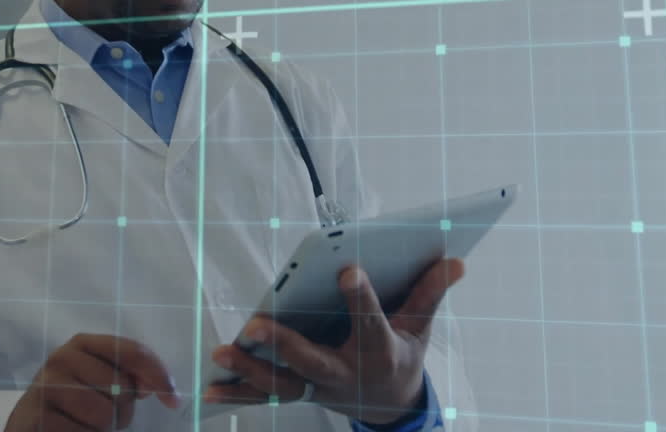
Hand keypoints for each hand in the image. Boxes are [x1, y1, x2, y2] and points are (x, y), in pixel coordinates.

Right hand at [5, 334, 179, 431]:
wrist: (30, 424)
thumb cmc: (74, 402)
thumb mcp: (101, 380)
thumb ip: (129, 376)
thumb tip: (160, 387)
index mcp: (82, 343)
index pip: (133, 351)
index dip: (158, 375)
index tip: (173, 399)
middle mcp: (61, 358)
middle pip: (122, 388)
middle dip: (124, 410)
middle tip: (107, 417)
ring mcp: (46, 387)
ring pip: (105, 414)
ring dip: (105, 429)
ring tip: (88, 425)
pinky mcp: (36, 417)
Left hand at [203, 257, 465, 425]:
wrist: (390, 404)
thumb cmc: (401, 353)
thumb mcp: (420, 328)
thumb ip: (429, 293)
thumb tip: (455, 261)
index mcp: (379, 352)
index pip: (369, 322)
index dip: (360, 297)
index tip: (348, 269)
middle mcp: (345, 373)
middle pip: (311, 361)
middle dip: (283, 346)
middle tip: (255, 324)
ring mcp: (318, 387)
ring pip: (281, 384)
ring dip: (249, 370)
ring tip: (221, 353)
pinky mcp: (300, 393)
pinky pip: (266, 397)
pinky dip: (239, 392)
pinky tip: (210, 388)